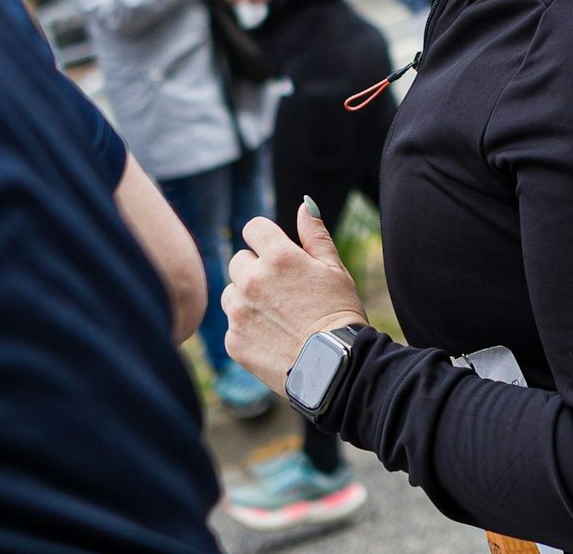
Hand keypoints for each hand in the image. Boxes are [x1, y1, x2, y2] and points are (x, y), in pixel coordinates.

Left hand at [221, 202, 368, 390]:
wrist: (335, 368)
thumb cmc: (340, 315)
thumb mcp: (334, 269)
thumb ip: (315, 235)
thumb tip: (304, 205)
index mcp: (277, 256)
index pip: (253, 228)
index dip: (266, 239)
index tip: (276, 254)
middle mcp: (252, 280)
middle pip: (239, 260)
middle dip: (256, 270)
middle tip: (282, 292)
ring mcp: (239, 312)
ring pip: (231, 293)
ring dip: (247, 299)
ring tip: (276, 316)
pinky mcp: (233, 341)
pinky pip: (233, 325)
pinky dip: (247, 329)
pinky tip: (272, 338)